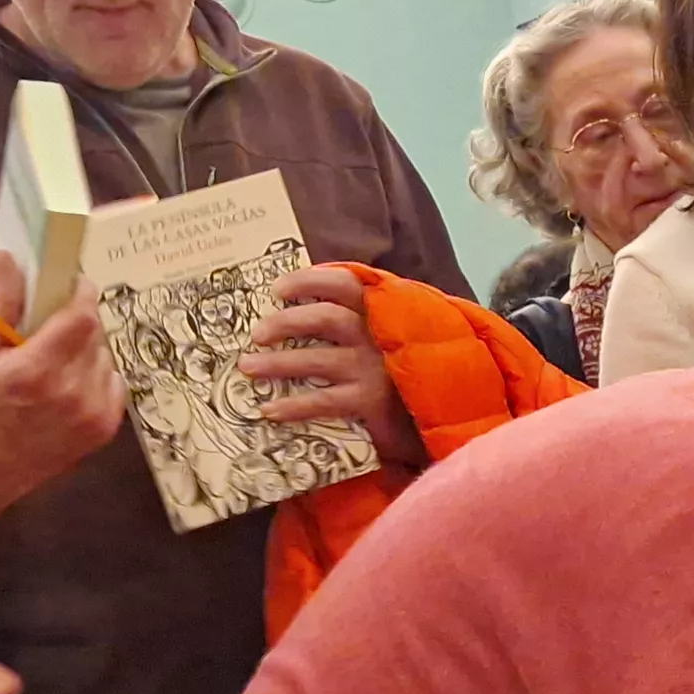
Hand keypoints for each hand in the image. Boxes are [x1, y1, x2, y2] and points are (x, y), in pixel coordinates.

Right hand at [0, 250, 124, 506]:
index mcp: (37, 370)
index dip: (81, 292)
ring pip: (105, 357)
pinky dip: (96, 375)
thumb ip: (1, 304)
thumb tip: (6, 256)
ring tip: (56, 359)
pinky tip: (68, 384)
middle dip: (78, 320)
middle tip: (55, 322)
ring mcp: (93, 415)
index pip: (82, 315)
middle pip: (95, 333)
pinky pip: (113, 383)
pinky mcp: (104, 431)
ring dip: (87, 349)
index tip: (72, 282)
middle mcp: (72, 393)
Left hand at [242, 265, 420, 467]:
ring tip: (247, 367)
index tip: (277, 289)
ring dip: (278, 363)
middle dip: (286, 322)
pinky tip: (269, 410)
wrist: (445, 410)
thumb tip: (304, 308)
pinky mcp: (371, 402)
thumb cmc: (407, 369)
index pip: (344, 284)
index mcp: (382, 311)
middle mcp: (377, 335)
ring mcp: (374, 369)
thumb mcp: (394, 332)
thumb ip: (363, 317)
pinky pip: (324, 401)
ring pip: (318, 359)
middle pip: (325, 318)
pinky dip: (293, 406)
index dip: (308, 282)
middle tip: (257, 333)